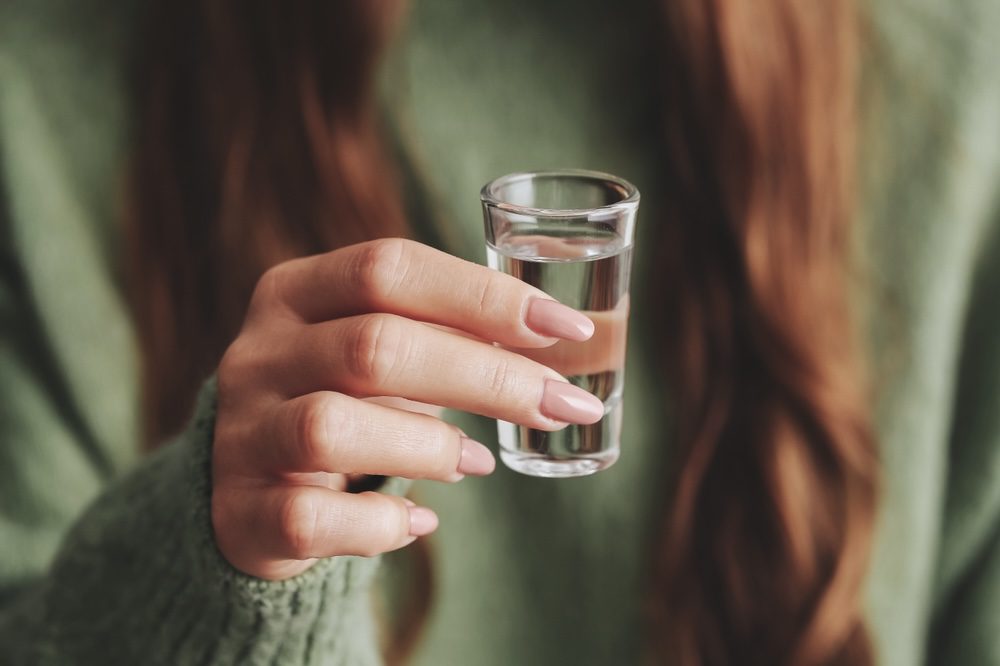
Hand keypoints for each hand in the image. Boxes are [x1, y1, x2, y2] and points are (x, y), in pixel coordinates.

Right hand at [212, 239, 600, 579]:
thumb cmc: (343, 401)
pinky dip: (379, 524)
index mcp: (295, 293)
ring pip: (332, 428)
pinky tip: (418, 522)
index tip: (567, 329)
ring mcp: (241, 434)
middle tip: (563, 405)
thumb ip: (451, 337)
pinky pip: (310, 519)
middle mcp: (259, 354)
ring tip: (479, 461)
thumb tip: (569, 342)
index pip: (388, 269)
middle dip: (485, 377)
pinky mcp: (240, 512)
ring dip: (429, 446)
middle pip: (373, 348)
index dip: (483, 295)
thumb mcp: (381, 352)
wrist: (246, 487)